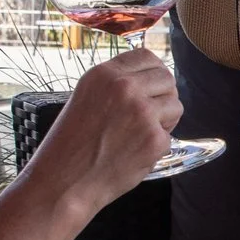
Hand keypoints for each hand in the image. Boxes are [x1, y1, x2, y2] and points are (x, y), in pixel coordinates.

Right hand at [31, 48, 183, 217]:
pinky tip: (133, 153)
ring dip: (165, 120)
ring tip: (139, 135)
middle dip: (163, 95)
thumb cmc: (71, 145)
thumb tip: (149, 78)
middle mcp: (124, 88)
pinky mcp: (154, 139)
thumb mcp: (86, 98)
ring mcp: (142, 113)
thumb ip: (116, 84)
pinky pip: (169, 135)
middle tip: (149, 114)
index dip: (153, 72)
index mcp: (104, 74)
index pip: (147, 56)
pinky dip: (156, 146)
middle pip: (167, 78)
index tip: (151, 86)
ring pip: (175, 105)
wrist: (63, 183)